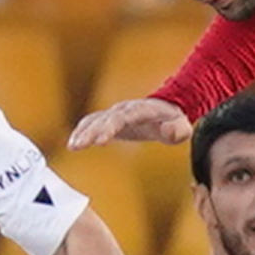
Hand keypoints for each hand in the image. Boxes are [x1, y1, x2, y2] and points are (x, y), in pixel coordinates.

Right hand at [68, 99, 193, 149]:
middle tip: (78, 145)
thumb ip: (178, 130)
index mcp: (141, 110)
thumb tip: (168, 131)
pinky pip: (92, 122)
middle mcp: (125, 109)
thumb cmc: (174, 120)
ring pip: (95, 119)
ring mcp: (116, 112)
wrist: (166, 108)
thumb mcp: (182, 127)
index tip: (99, 140)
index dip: (110, 127)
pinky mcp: (110, 118)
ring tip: (72, 146)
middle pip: (105, 118)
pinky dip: (82, 131)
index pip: (123, 118)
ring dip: (82, 132)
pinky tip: (73, 144)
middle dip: (90, 132)